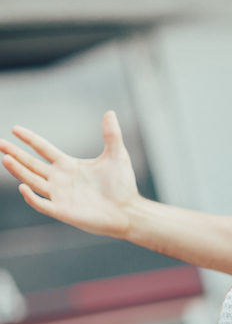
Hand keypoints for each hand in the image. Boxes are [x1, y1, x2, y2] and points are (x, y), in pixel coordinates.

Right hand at [0, 111, 140, 237]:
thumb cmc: (122, 185)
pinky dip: (31, 197)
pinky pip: (42, 204)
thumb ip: (111, 135)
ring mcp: (59, 195)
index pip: (43, 149)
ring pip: (32, 181)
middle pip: (31, 164)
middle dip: (15, 154)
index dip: (29, 139)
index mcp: (68, 165)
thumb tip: (110, 112)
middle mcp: (59, 179)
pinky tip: (23, 187)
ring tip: (5, 158)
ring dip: (18, 171)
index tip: (14, 129)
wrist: (128, 211)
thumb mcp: (116, 155)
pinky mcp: (62, 211)